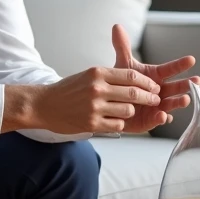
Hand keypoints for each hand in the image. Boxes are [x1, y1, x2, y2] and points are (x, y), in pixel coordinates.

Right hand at [6, 66, 161, 134]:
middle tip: (156, 100)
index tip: (154, 87)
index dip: (147, 82)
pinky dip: (120, 124)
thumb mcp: (88, 75)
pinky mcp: (92, 123)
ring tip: (128, 111)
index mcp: (98, 73)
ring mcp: (95, 107)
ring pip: (128, 110)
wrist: (43, 104)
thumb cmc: (67, 90)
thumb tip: (134, 77)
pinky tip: (114, 121)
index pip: (131, 75)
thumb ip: (109, 76)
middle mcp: (97, 88)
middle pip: (134, 93)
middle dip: (150, 97)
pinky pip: (118, 125)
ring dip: (132, 112)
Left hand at [111, 24, 196, 132]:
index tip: (191, 59)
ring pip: (171, 103)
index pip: (170, 69)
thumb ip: (123, 47)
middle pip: (176, 87)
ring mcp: (157, 106)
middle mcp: (160, 91)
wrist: (112, 103)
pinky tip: (164, 116)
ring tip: (185, 99)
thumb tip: (117, 26)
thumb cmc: (122, 83)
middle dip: (186, 84)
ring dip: (179, 102)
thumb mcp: (123, 65)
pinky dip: (161, 118)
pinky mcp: (150, 119)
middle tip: (197, 81)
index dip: (180, 65)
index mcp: (156, 76)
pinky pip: (157, 119)